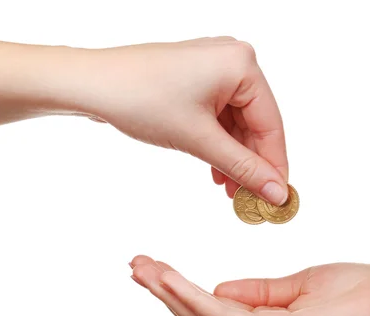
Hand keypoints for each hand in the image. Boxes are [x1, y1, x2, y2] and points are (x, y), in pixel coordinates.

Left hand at [70, 37, 288, 204]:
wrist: (91, 84)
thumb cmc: (140, 100)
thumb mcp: (199, 139)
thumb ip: (242, 167)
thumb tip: (276, 192)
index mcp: (241, 64)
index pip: (271, 124)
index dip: (275, 165)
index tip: (278, 198)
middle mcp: (232, 60)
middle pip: (255, 123)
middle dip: (251, 164)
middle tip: (252, 201)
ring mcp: (213, 67)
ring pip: (235, 123)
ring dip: (233, 158)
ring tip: (231, 192)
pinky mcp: (195, 78)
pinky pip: (218, 115)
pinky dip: (218, 143)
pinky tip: (216, 171)